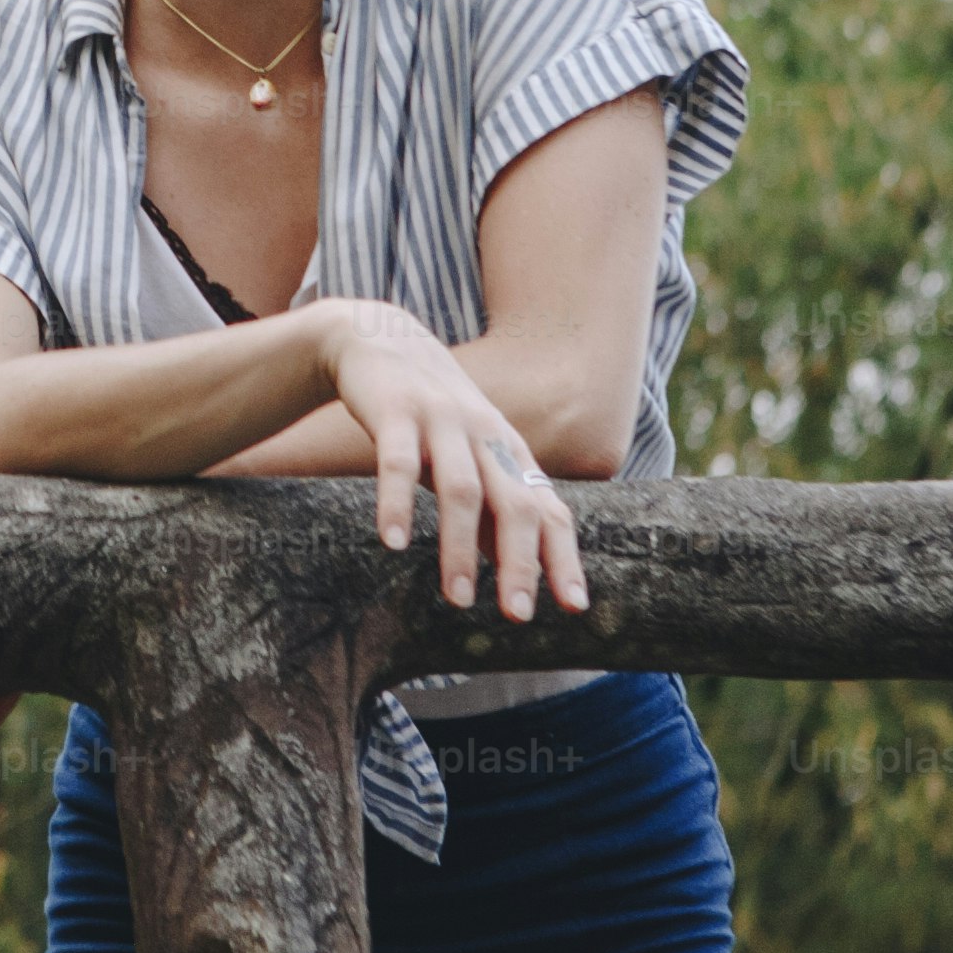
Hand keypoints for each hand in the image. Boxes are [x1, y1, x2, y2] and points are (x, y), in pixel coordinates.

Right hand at [303, 298, 584, 623]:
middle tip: (518, 614)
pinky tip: (392, 543)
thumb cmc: (431, 412)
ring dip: (461, 548)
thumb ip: (494, 504)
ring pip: (461, 489)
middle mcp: (485, 434)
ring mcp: (441, 419)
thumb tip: (519, 570)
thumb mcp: (472, 454)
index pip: (549, 509)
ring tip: (457, 599)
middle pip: (514, 503)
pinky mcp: (395, 411)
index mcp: (509, 450)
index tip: (575, 607)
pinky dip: (396, 504)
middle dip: (521, 562)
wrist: (377, 338)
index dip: (563, 558)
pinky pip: (397, 463)